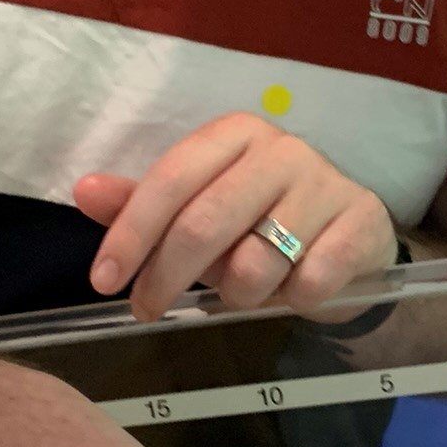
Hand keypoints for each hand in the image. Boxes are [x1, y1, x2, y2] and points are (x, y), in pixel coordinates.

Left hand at [76, 114, 398, 322]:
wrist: (355, 237)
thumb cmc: (265, 220)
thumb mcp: (202, 208)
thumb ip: (145, 203)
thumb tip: (84, 192)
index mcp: (234, 135)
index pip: (170, 181)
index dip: (131, 233)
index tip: (104, 280)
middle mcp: (281, 150)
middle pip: (204, 223)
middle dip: (166, 277)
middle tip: (146, 310)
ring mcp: (326, 184)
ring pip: (255, 264)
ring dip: (238, 295)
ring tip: (246, 291)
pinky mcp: (362, 222)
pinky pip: (307, 284)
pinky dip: (290, 301)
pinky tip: (294, 289)